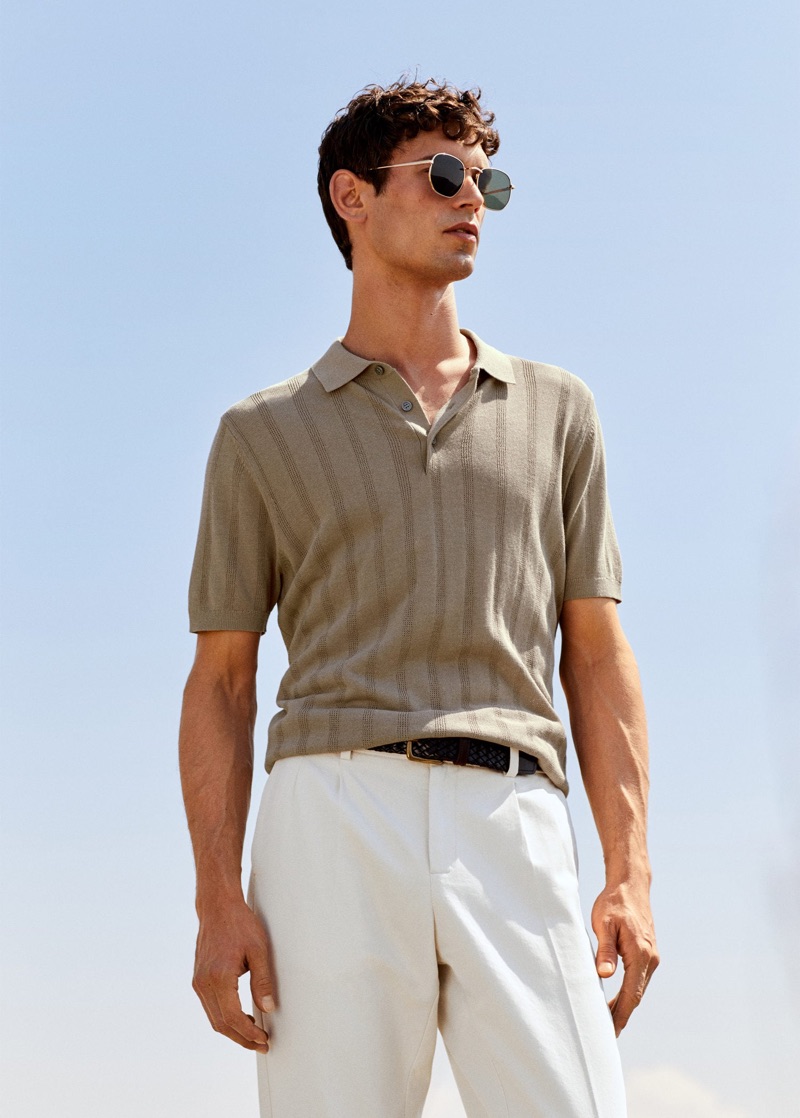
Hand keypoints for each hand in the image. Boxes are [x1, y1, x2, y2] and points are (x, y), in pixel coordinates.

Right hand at [192, 898, 274, 1051]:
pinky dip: (224, 1017)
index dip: (249, 1033)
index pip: (233, 1018)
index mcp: (219, 977)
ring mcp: (198, 982)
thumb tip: (268, 1008)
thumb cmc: (239, 924)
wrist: (217, 906)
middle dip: (242, 1038)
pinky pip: (210, 1007)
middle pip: (221, 1024)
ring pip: (214, 1018)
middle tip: (261, 1044)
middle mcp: (204, 983)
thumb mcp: (258, 950)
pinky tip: (241, 1016)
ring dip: (233, 1030)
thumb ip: (262, 981)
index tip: (264, 1039)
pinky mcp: (198, 979)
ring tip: (254, 1034)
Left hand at [592, 881, 658, 1035]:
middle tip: (605, 1035)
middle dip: (622, 1016)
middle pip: (636, 996)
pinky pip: (638, 980)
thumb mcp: (603, 924)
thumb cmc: (613, 903)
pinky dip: (628, 993)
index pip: (630, 993)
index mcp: (641, 953)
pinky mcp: (648, 953)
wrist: (630, 886)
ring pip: (638, 989)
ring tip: (607, 1022)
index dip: (620, 1015)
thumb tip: (604, 976)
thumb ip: (605, 950)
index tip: (610, 1032)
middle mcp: (651, 959)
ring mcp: (652, 957)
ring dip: (624, 1006)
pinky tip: (616, 1001)